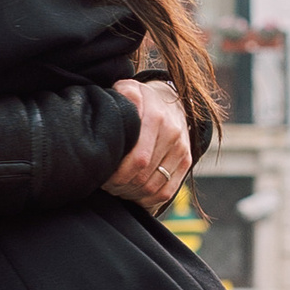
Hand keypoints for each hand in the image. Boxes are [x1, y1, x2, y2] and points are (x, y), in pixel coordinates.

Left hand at [106, 77, 192, 210]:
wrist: (169, 100)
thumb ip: (122, 96)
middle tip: (106, 185)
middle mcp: (173, 135)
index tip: (102, 176)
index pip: (138, 160)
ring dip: (131, 194)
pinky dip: (147, 200)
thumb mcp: (128, 90)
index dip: (117, 175)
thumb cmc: (139, 100)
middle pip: (143, 176)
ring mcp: (182, 150)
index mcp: (156, 117)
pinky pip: (166, 192)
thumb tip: (121, 105)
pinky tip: (132, 194)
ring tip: (117, 188)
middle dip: (120, 186)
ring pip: (153, 188)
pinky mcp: (187, 162)